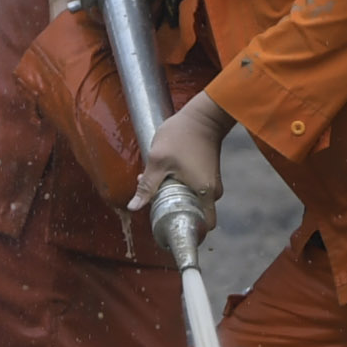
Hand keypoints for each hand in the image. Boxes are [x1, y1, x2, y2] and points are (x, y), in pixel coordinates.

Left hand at [134, 93, 227, 232]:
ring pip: (193, 201)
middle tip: (155, 202)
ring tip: (157, 182)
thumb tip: (133, 207)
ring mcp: (212, 183)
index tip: (171, 228)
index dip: (190, 232)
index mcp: (204, 193)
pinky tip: (166, 175)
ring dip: (175, 197)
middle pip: (195, 214)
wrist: (203, 114)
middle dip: (174, 211)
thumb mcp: (158, 161)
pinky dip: (181, 188)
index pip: (205, 227)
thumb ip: (147, 186)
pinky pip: (195, 190)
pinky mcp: (208, 175)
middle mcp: (212, 192)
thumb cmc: (183, 135)